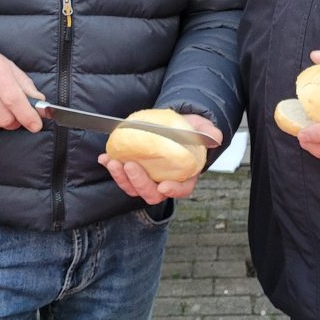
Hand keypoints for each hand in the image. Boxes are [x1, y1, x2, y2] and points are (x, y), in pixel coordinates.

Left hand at [98, 115, 222, 204]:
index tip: (164, 186)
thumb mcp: (202, 128)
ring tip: (112, 162)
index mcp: (186, 175)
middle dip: (139, 182)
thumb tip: (215, 136)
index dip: (174, 190)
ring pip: (134, 188)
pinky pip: (122, 175)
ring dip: (121, 178)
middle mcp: (166, 182)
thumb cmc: (190, 131)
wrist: (175, 127)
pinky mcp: (134, 171)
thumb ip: (208, 132)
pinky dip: (112, 168)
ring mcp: (149, 178)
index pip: (183, 189)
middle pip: (153, 193)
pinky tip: (105, 158)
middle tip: (130, 165)